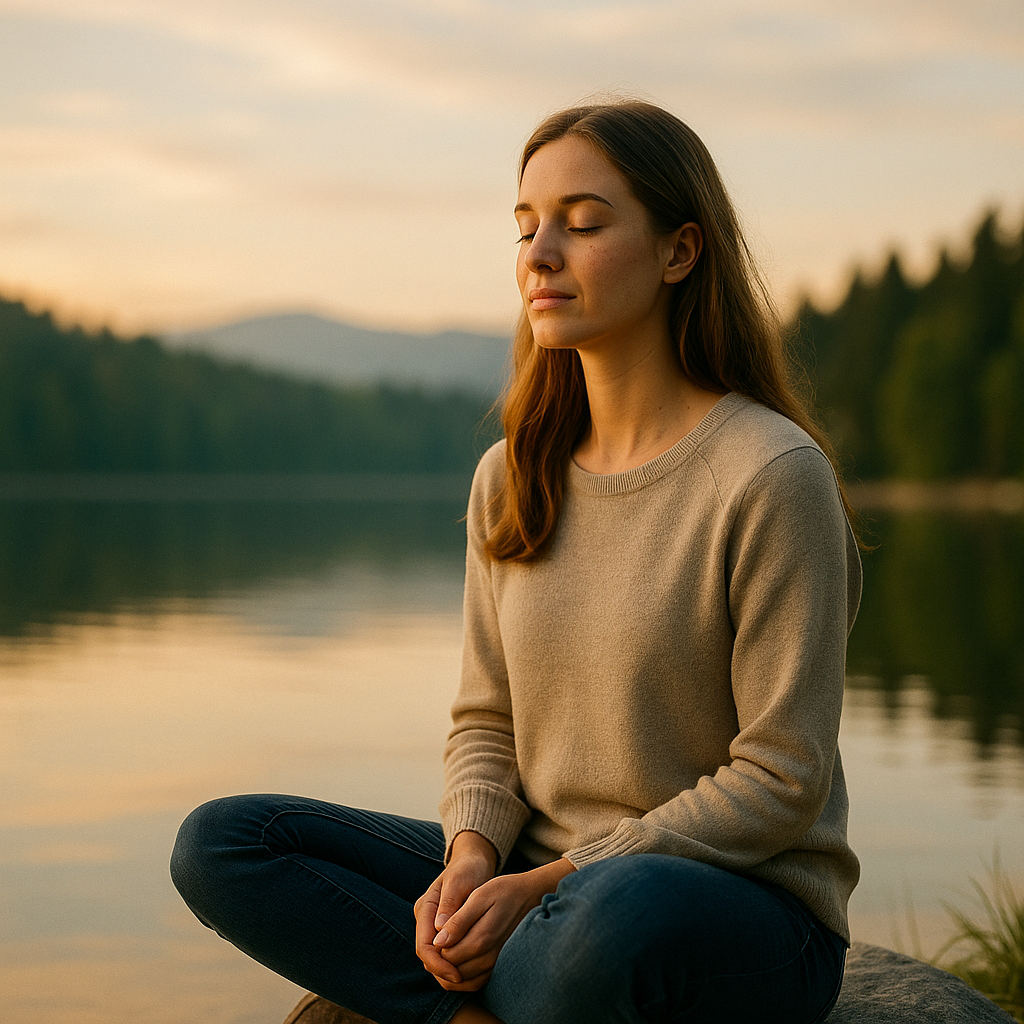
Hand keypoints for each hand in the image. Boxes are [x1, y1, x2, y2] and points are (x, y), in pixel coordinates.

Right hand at [414, 831, 497, 988]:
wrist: (473, 862)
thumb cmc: (468, 869)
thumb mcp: (460, 882)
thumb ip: (449, 904)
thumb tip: (439, 930)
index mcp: (425, 908)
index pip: (423, 946)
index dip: (438, 963)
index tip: (456, 974)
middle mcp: (426, 920)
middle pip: (427, 956)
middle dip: (443, 971)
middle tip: (465, 981)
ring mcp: (433, 925)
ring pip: (435, 958)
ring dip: (449, 970)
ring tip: (471, 979)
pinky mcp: (444, 930)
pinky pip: (446, 952)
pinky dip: (456, 963)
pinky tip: (473, 969)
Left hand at [429, 858, 576, 992]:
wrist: (531, 896)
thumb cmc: (503, 891)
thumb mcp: (479, 897)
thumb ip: (458, 921)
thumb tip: (439, 942)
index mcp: (481, 939)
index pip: (446, 956)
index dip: (435, 948)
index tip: (436, 932)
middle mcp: (489, 958)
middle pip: (453, 972)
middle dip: (440, 961)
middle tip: (439, 940)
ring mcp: (496, 964)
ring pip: (464, 981)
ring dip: (450, 971)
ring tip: (447, 948)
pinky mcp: (500, 966)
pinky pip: (477, 982)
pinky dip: (463, 977)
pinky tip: (459, 958)